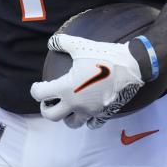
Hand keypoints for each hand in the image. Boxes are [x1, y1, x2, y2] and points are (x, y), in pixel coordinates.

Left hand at [30, 35, 144, 128]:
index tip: (38, 86)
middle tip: (48, 100)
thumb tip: (51, 42)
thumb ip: (62, 42)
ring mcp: (90, 111)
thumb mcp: (80, 45)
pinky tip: (86, 110)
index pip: (41, 95)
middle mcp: (76, 103)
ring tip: (66, 106)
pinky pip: (92, 124)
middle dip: (46, 109)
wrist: (131, 66)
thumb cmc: (104, 55)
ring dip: (66, 117)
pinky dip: (87, 120)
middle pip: (52, 116)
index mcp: (66, 88)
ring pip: (72, 123)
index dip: (35, 90)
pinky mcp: (104, 113)